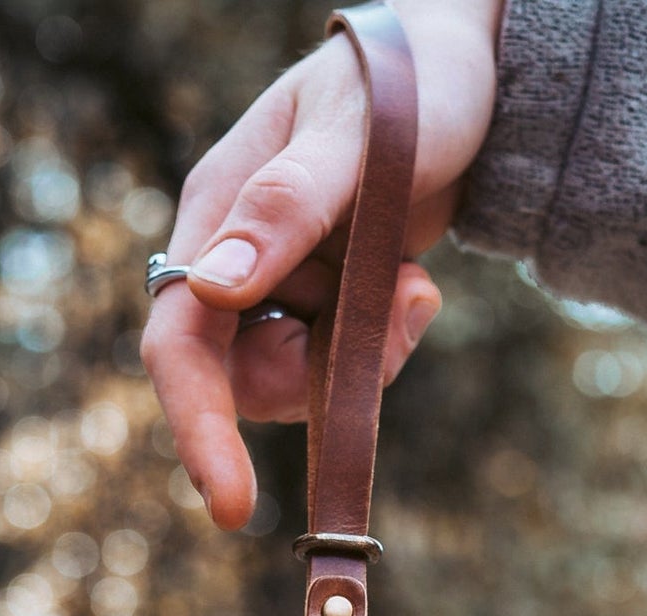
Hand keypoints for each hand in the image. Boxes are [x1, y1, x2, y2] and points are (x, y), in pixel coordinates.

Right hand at [140, 0, 503, 528]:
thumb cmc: (403, 85)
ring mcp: (282, 288)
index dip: (199, 430)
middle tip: (400, 315)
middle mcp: (235, 263)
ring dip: (367, 358)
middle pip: (243, 382)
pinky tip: (413, 284)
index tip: (232, 507)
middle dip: (319, 382)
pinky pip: (343, 366)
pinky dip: (386, 341)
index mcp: (216, 217)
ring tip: (413, 285)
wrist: (465, 78)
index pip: (180, 344)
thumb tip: (212, 288)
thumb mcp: (350, 139)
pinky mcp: (326, 305)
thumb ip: (283, 210)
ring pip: (301, 383)